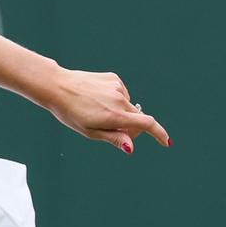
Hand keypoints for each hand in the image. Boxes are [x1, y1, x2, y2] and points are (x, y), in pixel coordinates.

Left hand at [46, 67, 171, 153]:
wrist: (58, 87)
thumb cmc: (71, 113)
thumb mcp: (90, 131)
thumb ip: (113, 138)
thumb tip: (131, 148)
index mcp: (115, 116)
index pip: (147, 124)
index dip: (159, 134)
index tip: (167, 142)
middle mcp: (120, 100)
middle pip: (138, 118)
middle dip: (132, 128)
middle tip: (113, 133)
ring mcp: (118, 87)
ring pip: (128, 106)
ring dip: (120, 113)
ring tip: (96, 111)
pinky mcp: (114, 78)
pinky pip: (121, 94)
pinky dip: (115, 100)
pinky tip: (98, 99)